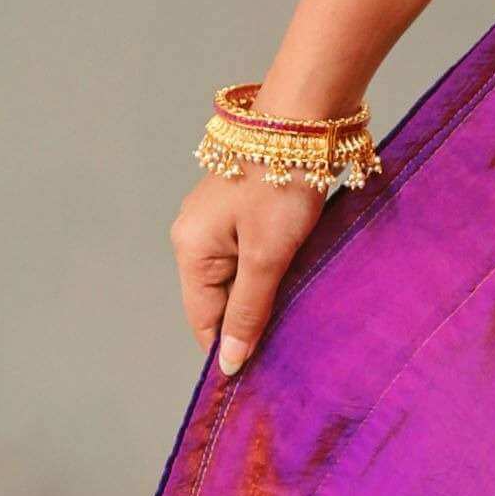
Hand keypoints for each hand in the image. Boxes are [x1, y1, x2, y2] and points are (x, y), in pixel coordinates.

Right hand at [172, 168, 327, 378]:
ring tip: (298, 305)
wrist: (303, 123)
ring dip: (266, 293)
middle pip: (219, 299)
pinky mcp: (241, 210)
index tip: (263, 372)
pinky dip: (272, 269)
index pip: (202, 319)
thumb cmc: (281, 186)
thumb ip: (247, 311)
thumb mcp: (266, 257)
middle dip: (251, 319)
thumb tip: (228, 362)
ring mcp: (217, 221)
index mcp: (190, 249)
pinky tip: (297, 273)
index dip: (228, 348)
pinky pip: (250, 254)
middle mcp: (195, 236)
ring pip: (238, 277)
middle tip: (292, 338)